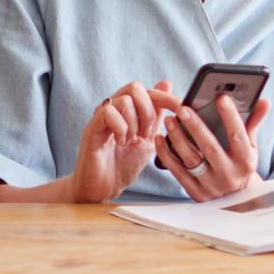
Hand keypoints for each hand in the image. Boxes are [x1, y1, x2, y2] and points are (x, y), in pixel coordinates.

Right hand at [67, 80, 179, 202]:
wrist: (104, 189)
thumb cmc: (122, 166)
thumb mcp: (148, 139)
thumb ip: (157, 115)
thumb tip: (166, 84)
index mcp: (127, 110)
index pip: (148, 91)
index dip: (166, 97)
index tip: (181, 108)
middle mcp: (113, 108)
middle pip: (134, 88)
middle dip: (147, 111)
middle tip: (146, 132)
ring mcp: (101, 117)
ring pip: (124, 100)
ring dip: (134, 123)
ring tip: (131, 140)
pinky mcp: (91, 128)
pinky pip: (108, 113)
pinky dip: (121, 128)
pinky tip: (121, 142)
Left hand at [155, 92, 273, 200]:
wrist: (235, 201)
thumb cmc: (241, 166)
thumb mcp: (251, 148)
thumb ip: (253, 124)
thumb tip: (264, 101)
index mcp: (245, 162)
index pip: (238, 136)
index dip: (231, 117)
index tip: (221, 98)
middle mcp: (229, 175)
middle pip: (210, 148)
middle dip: (196, 127)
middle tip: (182, 108)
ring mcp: (211, 185)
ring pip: (191, 160)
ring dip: (177, 138)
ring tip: (169, 120)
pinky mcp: (195, 192)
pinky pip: (177, 171)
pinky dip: (166, 154)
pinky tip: (159, 138)